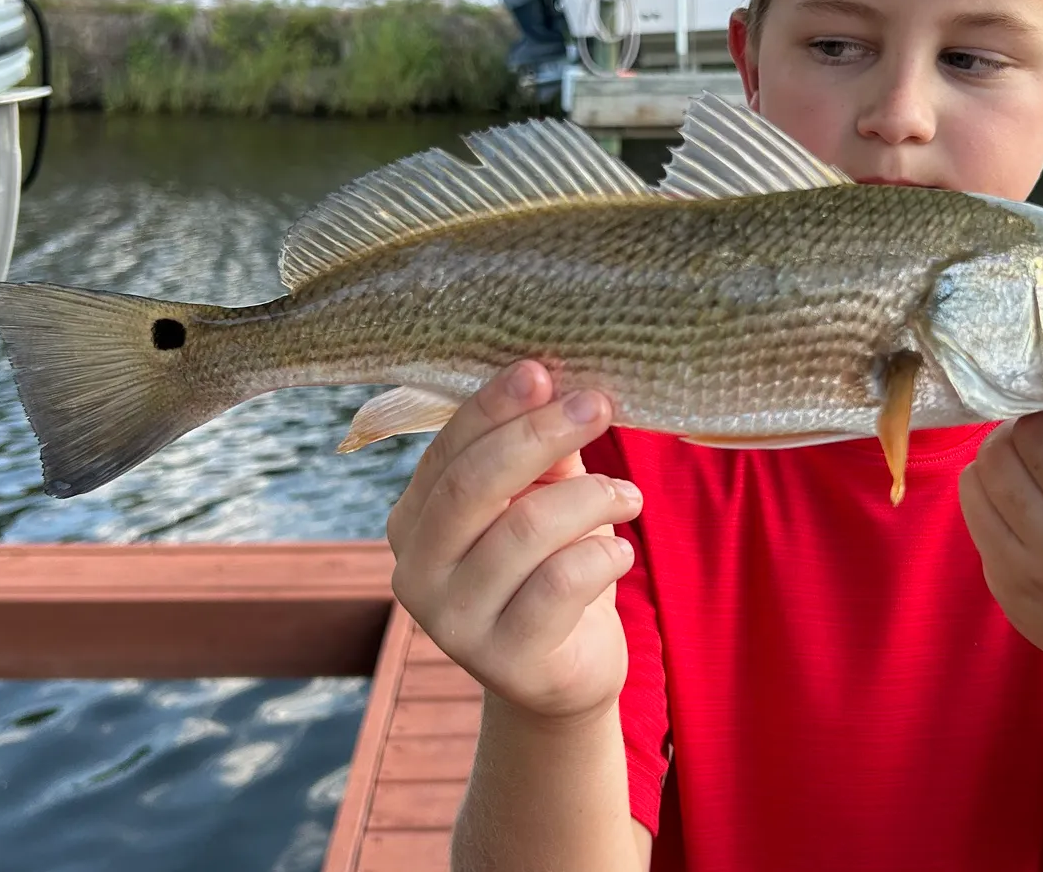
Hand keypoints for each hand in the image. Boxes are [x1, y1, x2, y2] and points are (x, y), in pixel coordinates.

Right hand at [386, 360, 642, 725]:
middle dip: (541, 434)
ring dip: (592, 496)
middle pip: (474, 484)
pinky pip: (560, 585)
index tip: (541, 370)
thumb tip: (558, 380)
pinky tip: (620, 551)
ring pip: (526, 529)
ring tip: (629, 495)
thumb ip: (539, 451)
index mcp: (413, 520)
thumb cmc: (550, 565)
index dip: (493, 406)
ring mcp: (455, 624)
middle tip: (599, 405)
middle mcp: (417, 572)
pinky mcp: (505, 663)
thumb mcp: (540, 498)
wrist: (567, 672)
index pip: (447, 450)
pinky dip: (602, 554)